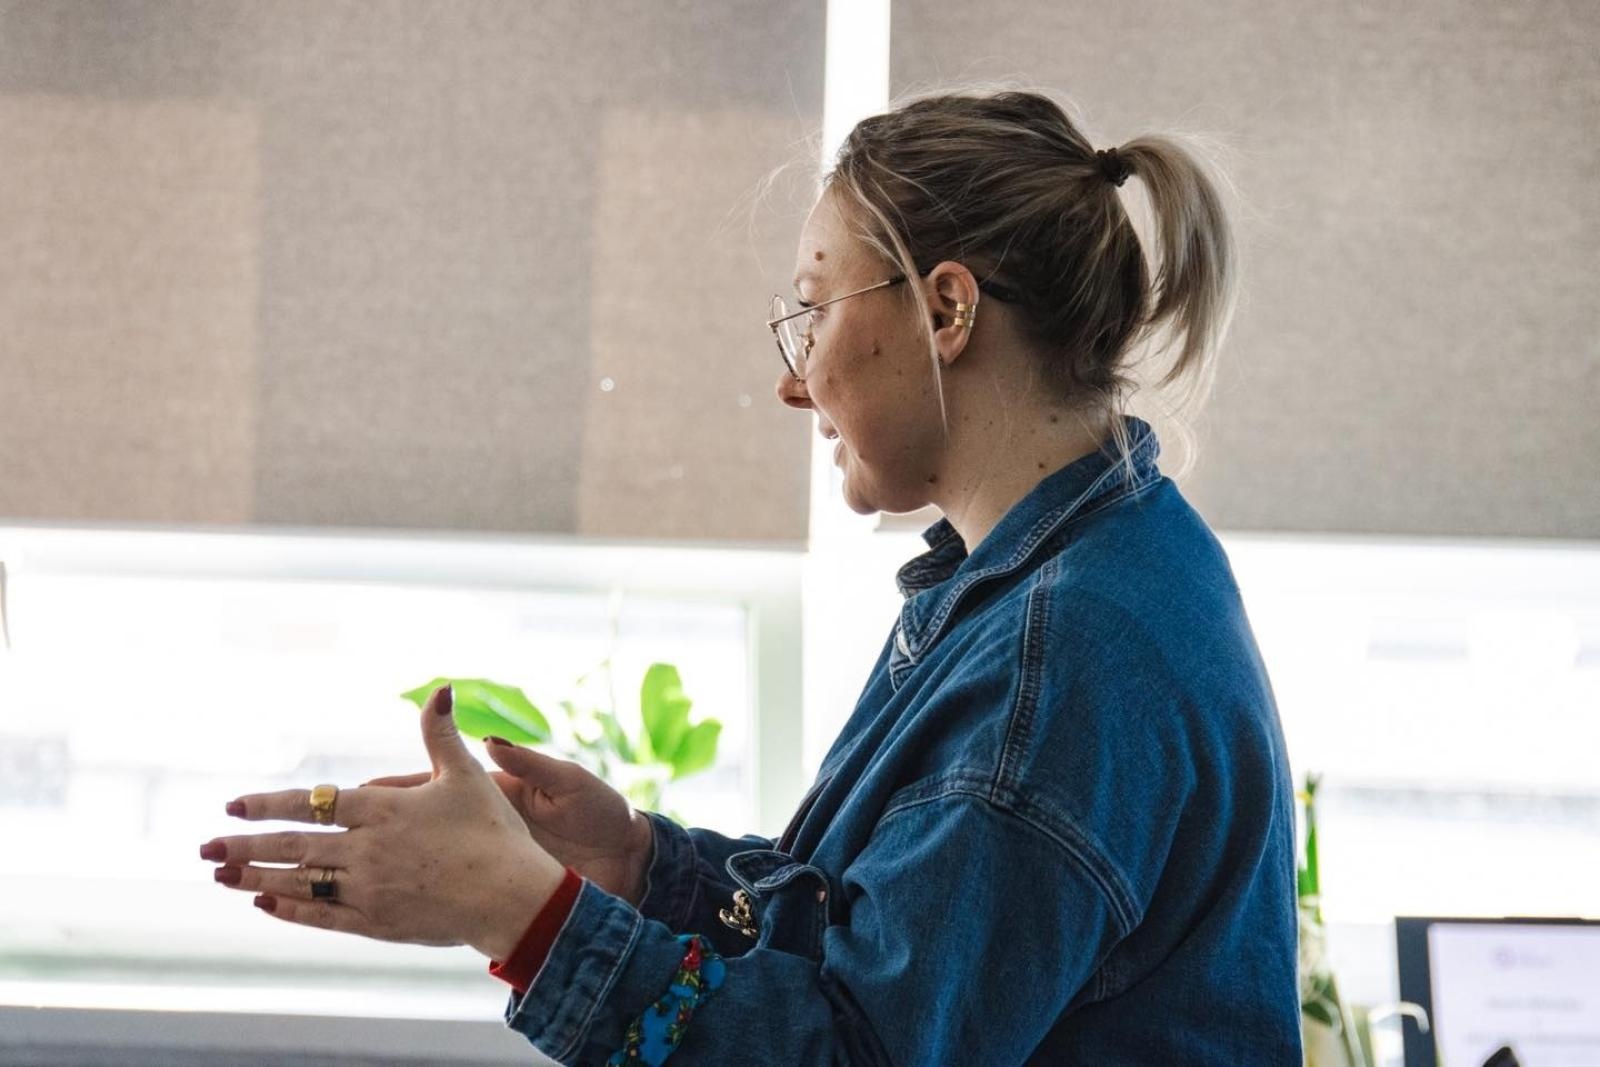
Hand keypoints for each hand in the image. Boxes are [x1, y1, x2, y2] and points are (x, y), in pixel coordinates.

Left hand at [205, 686, 567, 960]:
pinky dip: (291, 909)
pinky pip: (322, 916)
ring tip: (221, 876)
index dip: (269, 804)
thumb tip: (441, 687)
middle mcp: (367, 850)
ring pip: (300, 882)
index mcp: (384, 810)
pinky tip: (266, 904)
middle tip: (204, 848)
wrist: (512, 897)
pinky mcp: (377, 922)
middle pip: (294, 846)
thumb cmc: (494, 833)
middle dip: (244, 846)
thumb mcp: (467, 776)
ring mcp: (368, 889)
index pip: (313, 803)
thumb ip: (441, 733)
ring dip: (257, 878)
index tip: (233, 805)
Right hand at [365, 739, 654, 906]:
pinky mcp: (498, 881)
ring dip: (388, 863)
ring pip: (425, 858)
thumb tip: (488, 740)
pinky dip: (421, 891)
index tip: (360, 792)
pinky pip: (449, 887)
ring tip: (338, 870)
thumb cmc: (603, 814)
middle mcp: (483, 822)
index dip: (398, 788)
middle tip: (329, 832)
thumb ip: (529, 765)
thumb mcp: (569, 785)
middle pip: (418, 823)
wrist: (630, 861)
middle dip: (377, 827)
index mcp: (498, 791)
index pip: (436, 785)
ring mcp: (485, 853)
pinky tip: (384, 901)